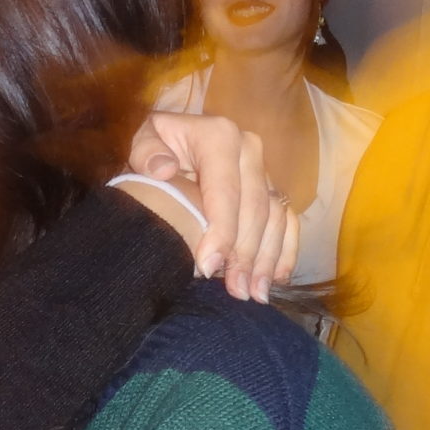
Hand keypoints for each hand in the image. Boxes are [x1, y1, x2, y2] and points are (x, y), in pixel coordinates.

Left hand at [124, 111, 301, 301]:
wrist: (171, 141)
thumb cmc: (154, 147)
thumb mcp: (142, 141)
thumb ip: (146, 153)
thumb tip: (164, 169)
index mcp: (219, 136)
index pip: (226, 190)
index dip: (221, 231)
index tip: (208, 267)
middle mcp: (249, 150)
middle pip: (255, 208)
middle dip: (245, 254)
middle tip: (234, 290)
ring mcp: (264, 171)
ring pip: (275, 218)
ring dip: (267, 259)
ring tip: (253, 293)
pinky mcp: (272, 190)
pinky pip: (288, 221)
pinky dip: (285, 251)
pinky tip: (275, 279)